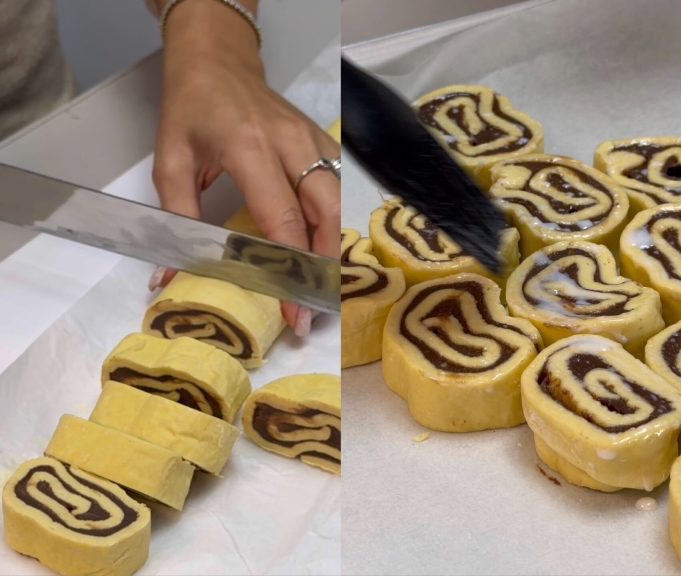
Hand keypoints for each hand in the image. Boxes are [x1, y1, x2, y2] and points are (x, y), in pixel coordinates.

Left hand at [151, 0, 339, 335]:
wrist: (218, 61)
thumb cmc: (191, 110)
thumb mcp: (171, 160)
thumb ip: (176, 217)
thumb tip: (169, 277)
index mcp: (249, 147)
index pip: (282, 218)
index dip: (290, 268)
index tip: (292, 310)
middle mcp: (289, 143)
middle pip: (324, 213)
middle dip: (322, 265)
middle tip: (312, 306)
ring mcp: (312, 140)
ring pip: (337, 203)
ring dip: (332, 247)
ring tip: (319, 285)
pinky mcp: (321, 141)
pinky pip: (336, 188)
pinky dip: (332, 223)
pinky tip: (321, 248)